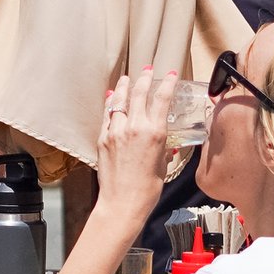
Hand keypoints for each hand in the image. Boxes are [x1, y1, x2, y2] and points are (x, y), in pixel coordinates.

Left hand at [96, 69, 177, 212]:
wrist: (122, 203)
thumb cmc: (147, 189)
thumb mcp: (163, 165)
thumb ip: (164, 150)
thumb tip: (168, 146)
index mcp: (155, 133)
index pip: (161, 99)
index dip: (166, 83)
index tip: (169, 74)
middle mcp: (135, 127)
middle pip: (139, 93)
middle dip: (144, 78)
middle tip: (147, 70)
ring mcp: (116, 131)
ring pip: (119, 100)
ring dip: (123, 87)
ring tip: (126, 78)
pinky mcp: (103, 138)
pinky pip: (107, 115)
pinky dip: (110, 104)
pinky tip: (111, 97)